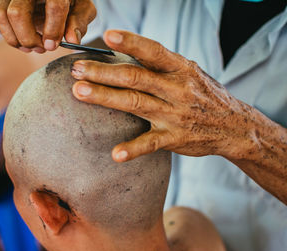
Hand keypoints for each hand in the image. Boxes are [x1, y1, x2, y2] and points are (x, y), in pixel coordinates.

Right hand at [0, 0, 95, 52]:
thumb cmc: (70, 1)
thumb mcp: (82, 8)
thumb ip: (79, 23)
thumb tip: (72, 40)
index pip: (54, 6)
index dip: (53, 30)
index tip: (53, 46)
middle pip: (17, 13)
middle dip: (28, 38)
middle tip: (41, 48)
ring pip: (2, 15)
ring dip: (15, 38)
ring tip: (31, 46)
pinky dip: (7, 32)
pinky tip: (22, 37)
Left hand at [71, 30, 253, 161]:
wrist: (233, 126)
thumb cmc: (204, 94)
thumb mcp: (190, 73)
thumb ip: (162, 65)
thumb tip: (126, 53)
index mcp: (181, 69)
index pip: (154, 52)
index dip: (131, 43)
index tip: (108, 37)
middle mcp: (178, 89)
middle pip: (136, 77)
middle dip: (103, 72)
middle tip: (76, 69)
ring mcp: (175, 115)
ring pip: (136, 103)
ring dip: (106, 97)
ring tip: (80, 92)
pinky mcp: (174, 138)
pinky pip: (151, 144)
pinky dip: (133, 149)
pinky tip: (115, 154)